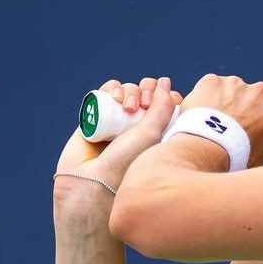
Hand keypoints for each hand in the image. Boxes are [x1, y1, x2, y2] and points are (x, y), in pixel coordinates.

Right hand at [54, 77, 183, 200]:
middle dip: (147, 91)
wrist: (90, 181)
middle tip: (143, 106)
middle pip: (146, 93)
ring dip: (130, 91)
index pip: (166, 104)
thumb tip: (165, 82)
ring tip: (127, 108)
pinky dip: (112, 88)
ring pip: (127, 91)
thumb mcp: (153, 134)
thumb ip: (163, 106)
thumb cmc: (126, 163)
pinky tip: (114, 98)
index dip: (168, 96)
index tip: (172, 100)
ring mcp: (117, 122)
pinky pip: (105, 93)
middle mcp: (138, 127)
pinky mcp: (96, 117)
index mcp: (158, 134)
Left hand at [179, 74, 262, 166]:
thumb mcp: (260, 158)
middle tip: (230, 128)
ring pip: (230, 90)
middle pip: (253, 97)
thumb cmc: (236, 158)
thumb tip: (261, 166)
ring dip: (224, 102)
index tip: (253, 128)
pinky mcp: (213, 80)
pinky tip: (201, 114)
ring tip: (212, 123)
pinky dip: (205, 97)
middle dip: (243, 108)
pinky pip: (209, 87)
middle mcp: (261, 90)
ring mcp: (236, 83)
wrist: (209, 149)